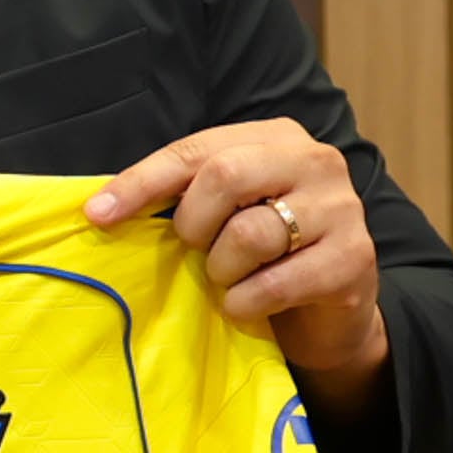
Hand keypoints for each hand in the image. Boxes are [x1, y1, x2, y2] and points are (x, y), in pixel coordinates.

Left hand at [88, 120, 389, 411]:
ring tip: (230, 278)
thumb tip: (97, 208)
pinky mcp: (355, 259)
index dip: (142, 182)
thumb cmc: (262, 256)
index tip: (97, 214)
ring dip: (222, 270)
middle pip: (225, 176)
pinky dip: (245, 302)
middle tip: (196, 250)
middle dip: (193, 224)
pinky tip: (249, 304)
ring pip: (250, 234)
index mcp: (276, 138)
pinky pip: (275, 284)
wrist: (330, 314)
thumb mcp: (222, 215)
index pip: (195, 150)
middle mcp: (316, 160)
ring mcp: (342, 207)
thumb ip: (179, 197)